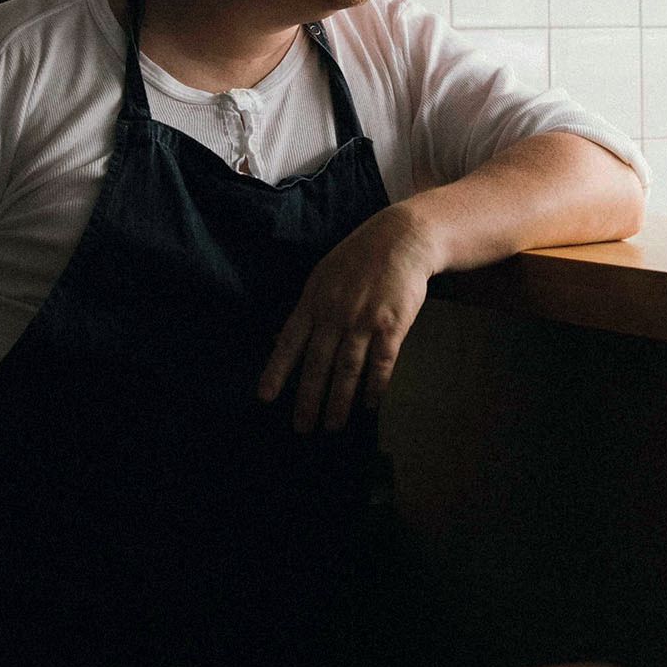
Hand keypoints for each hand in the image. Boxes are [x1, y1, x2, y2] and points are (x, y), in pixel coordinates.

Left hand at [258, 204, 436, 435]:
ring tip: (332, 426)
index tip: (265, 397)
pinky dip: (374, 386)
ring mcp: (363, 320)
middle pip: (317, 364)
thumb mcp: (322, 277)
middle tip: (301, 428)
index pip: (290, 342)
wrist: (401, 238)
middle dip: (308, 399)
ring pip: (347, 369)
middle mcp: (335, 313)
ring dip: (338, 401)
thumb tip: (280, 340)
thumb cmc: (359, 257)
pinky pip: (381, 363)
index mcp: (314, 301)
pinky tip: (369, 405)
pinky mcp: (392, 325)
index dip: (277, 371)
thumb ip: (306, 310)